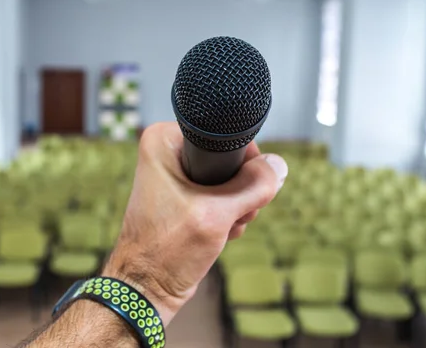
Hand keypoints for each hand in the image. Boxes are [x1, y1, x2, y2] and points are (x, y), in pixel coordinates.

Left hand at [103, 122, 287, 324]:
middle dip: (240, 191)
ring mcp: (176, 176)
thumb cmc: (167, 250)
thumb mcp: (217, 214)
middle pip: (229, 160)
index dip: (243, 162)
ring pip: (229, 182)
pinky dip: (227, 216)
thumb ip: (253, 187)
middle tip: (229, 214)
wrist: (147, 288)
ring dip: (236, 208)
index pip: (224, 136)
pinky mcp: (184, 198)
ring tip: (221, 227)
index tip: (238, 189)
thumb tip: (278, 166)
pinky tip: (219, 234)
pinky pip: (220, 197)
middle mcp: (167, 153)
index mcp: (164, 141)